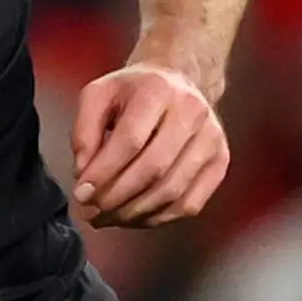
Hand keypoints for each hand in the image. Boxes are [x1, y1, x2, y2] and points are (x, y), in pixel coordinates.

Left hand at [70, 64, 228, 227]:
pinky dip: (158, 218)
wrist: (178, 81)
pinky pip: (190, 204)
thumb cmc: (134, 92)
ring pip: (172, 192)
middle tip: (91, 212)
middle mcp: (191, 112)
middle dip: (116, 198)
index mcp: (158, 89)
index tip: (81, 193)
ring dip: (134, 213)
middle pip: (153, 169)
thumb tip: (84, 173)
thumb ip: (83, 132)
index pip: (130, 140)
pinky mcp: (220, 161)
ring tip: (107, 217)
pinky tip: (134, 216)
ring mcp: (211, 138)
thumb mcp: (98, 96)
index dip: (104, 172)